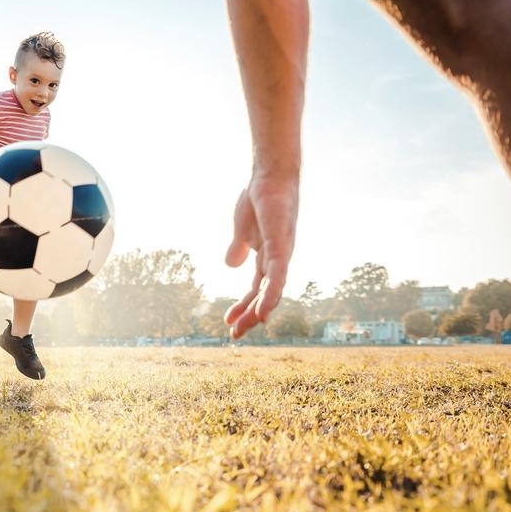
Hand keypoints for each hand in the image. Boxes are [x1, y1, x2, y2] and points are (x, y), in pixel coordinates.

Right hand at [224, 173, 298, 338]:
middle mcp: (278, 261)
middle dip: (249, 315)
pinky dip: (271, 295)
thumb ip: (238, 248)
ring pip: (272, 290)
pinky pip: (277, 276)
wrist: (270, 176)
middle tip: (235, 335)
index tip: (228, 323)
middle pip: (264, 295)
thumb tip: (231, 265)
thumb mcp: (242, 230)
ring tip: (249, 327)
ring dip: (260, 310)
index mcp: (267, 259)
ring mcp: (281, 254)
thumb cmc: (258, 199)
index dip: (243, 307)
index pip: (256, 290)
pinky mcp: (281, 245)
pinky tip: (264, 311)